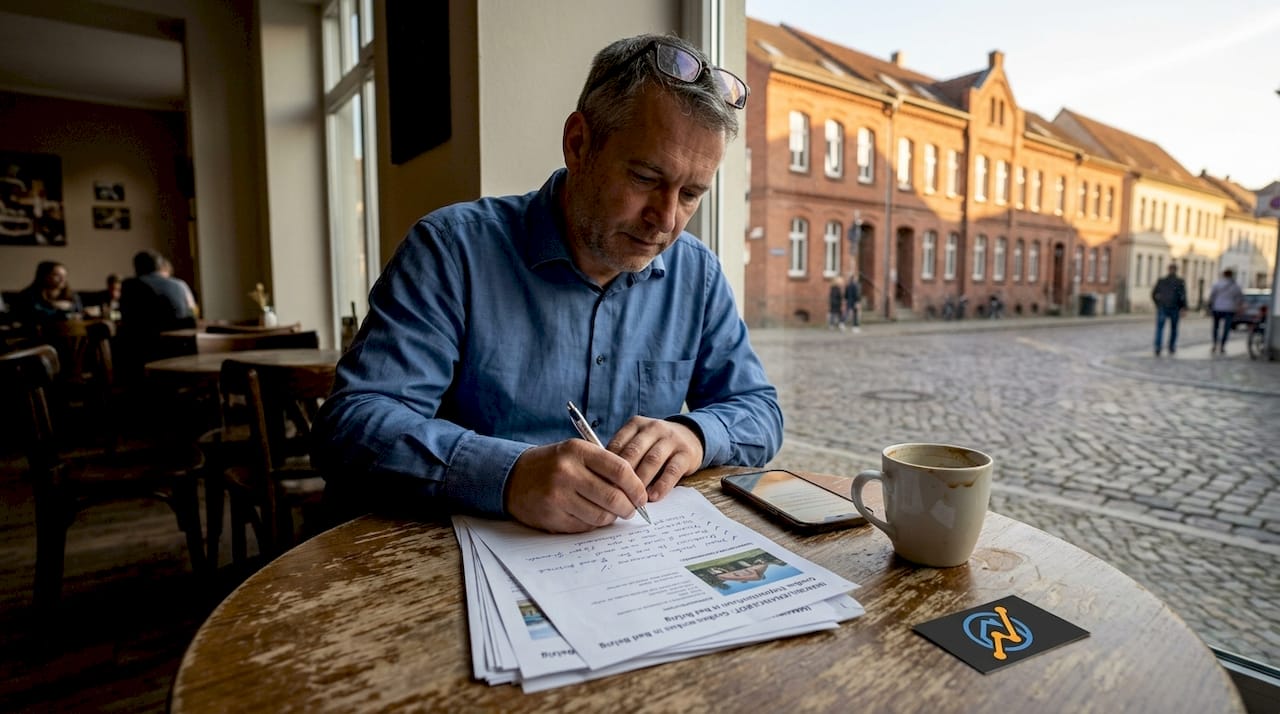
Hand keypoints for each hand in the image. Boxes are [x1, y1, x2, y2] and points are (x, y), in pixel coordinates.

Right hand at [505, 439, 647, 532]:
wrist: (513, 477)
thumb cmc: (553, 464)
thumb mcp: (576, 453)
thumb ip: (603, 466)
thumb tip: (635, 490)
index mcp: (578, 450)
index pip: (620, 469)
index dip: (636, 486)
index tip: (642, 496)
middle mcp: (567, 471)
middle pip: (613, 497)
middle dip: (628, 507)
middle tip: (630, 510)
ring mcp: (558, 495)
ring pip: (601, 516)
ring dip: (611, 518)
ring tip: (610, 513)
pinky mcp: (552, 516)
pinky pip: (585, 526)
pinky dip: (593, 524)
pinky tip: (589, 515)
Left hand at [607, 416, 703, 502]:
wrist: (691, 436)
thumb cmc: (656, 444)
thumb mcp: (639, 441)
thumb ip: (623, 454)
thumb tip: (604, 480)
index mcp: (636, 424)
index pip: (617, 444)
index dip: (608, 467)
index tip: (602, 485)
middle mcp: (653, 428)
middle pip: (633, 452)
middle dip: (623, 476)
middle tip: (615, 496)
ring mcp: (671, 439)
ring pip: (652, 460)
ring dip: (641, 482)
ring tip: (634, 500)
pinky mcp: (686, 453)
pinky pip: (672, 470)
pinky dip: (661, 485)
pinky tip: (654, 497)